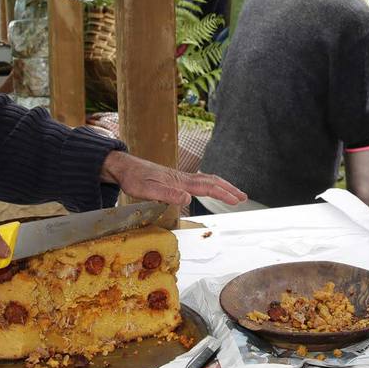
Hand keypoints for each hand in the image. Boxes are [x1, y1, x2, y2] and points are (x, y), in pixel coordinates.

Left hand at [100, 151, 246, 207]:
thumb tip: (188, 199)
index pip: (207, 187)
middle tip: (243, 197)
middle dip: (228, 189)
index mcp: (180, 182)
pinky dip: (210, 185)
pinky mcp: (174, 179)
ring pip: (206, 180)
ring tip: (232, 193)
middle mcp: (183, 178)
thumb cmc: (134, 179)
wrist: (125, 167)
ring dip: (221, 186)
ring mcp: (179, 178)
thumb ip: (167, 195)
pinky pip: (198, 181)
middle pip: (211, 181)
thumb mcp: (147, 190)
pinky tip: (209, 189)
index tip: (237, 200)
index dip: (223, 194)